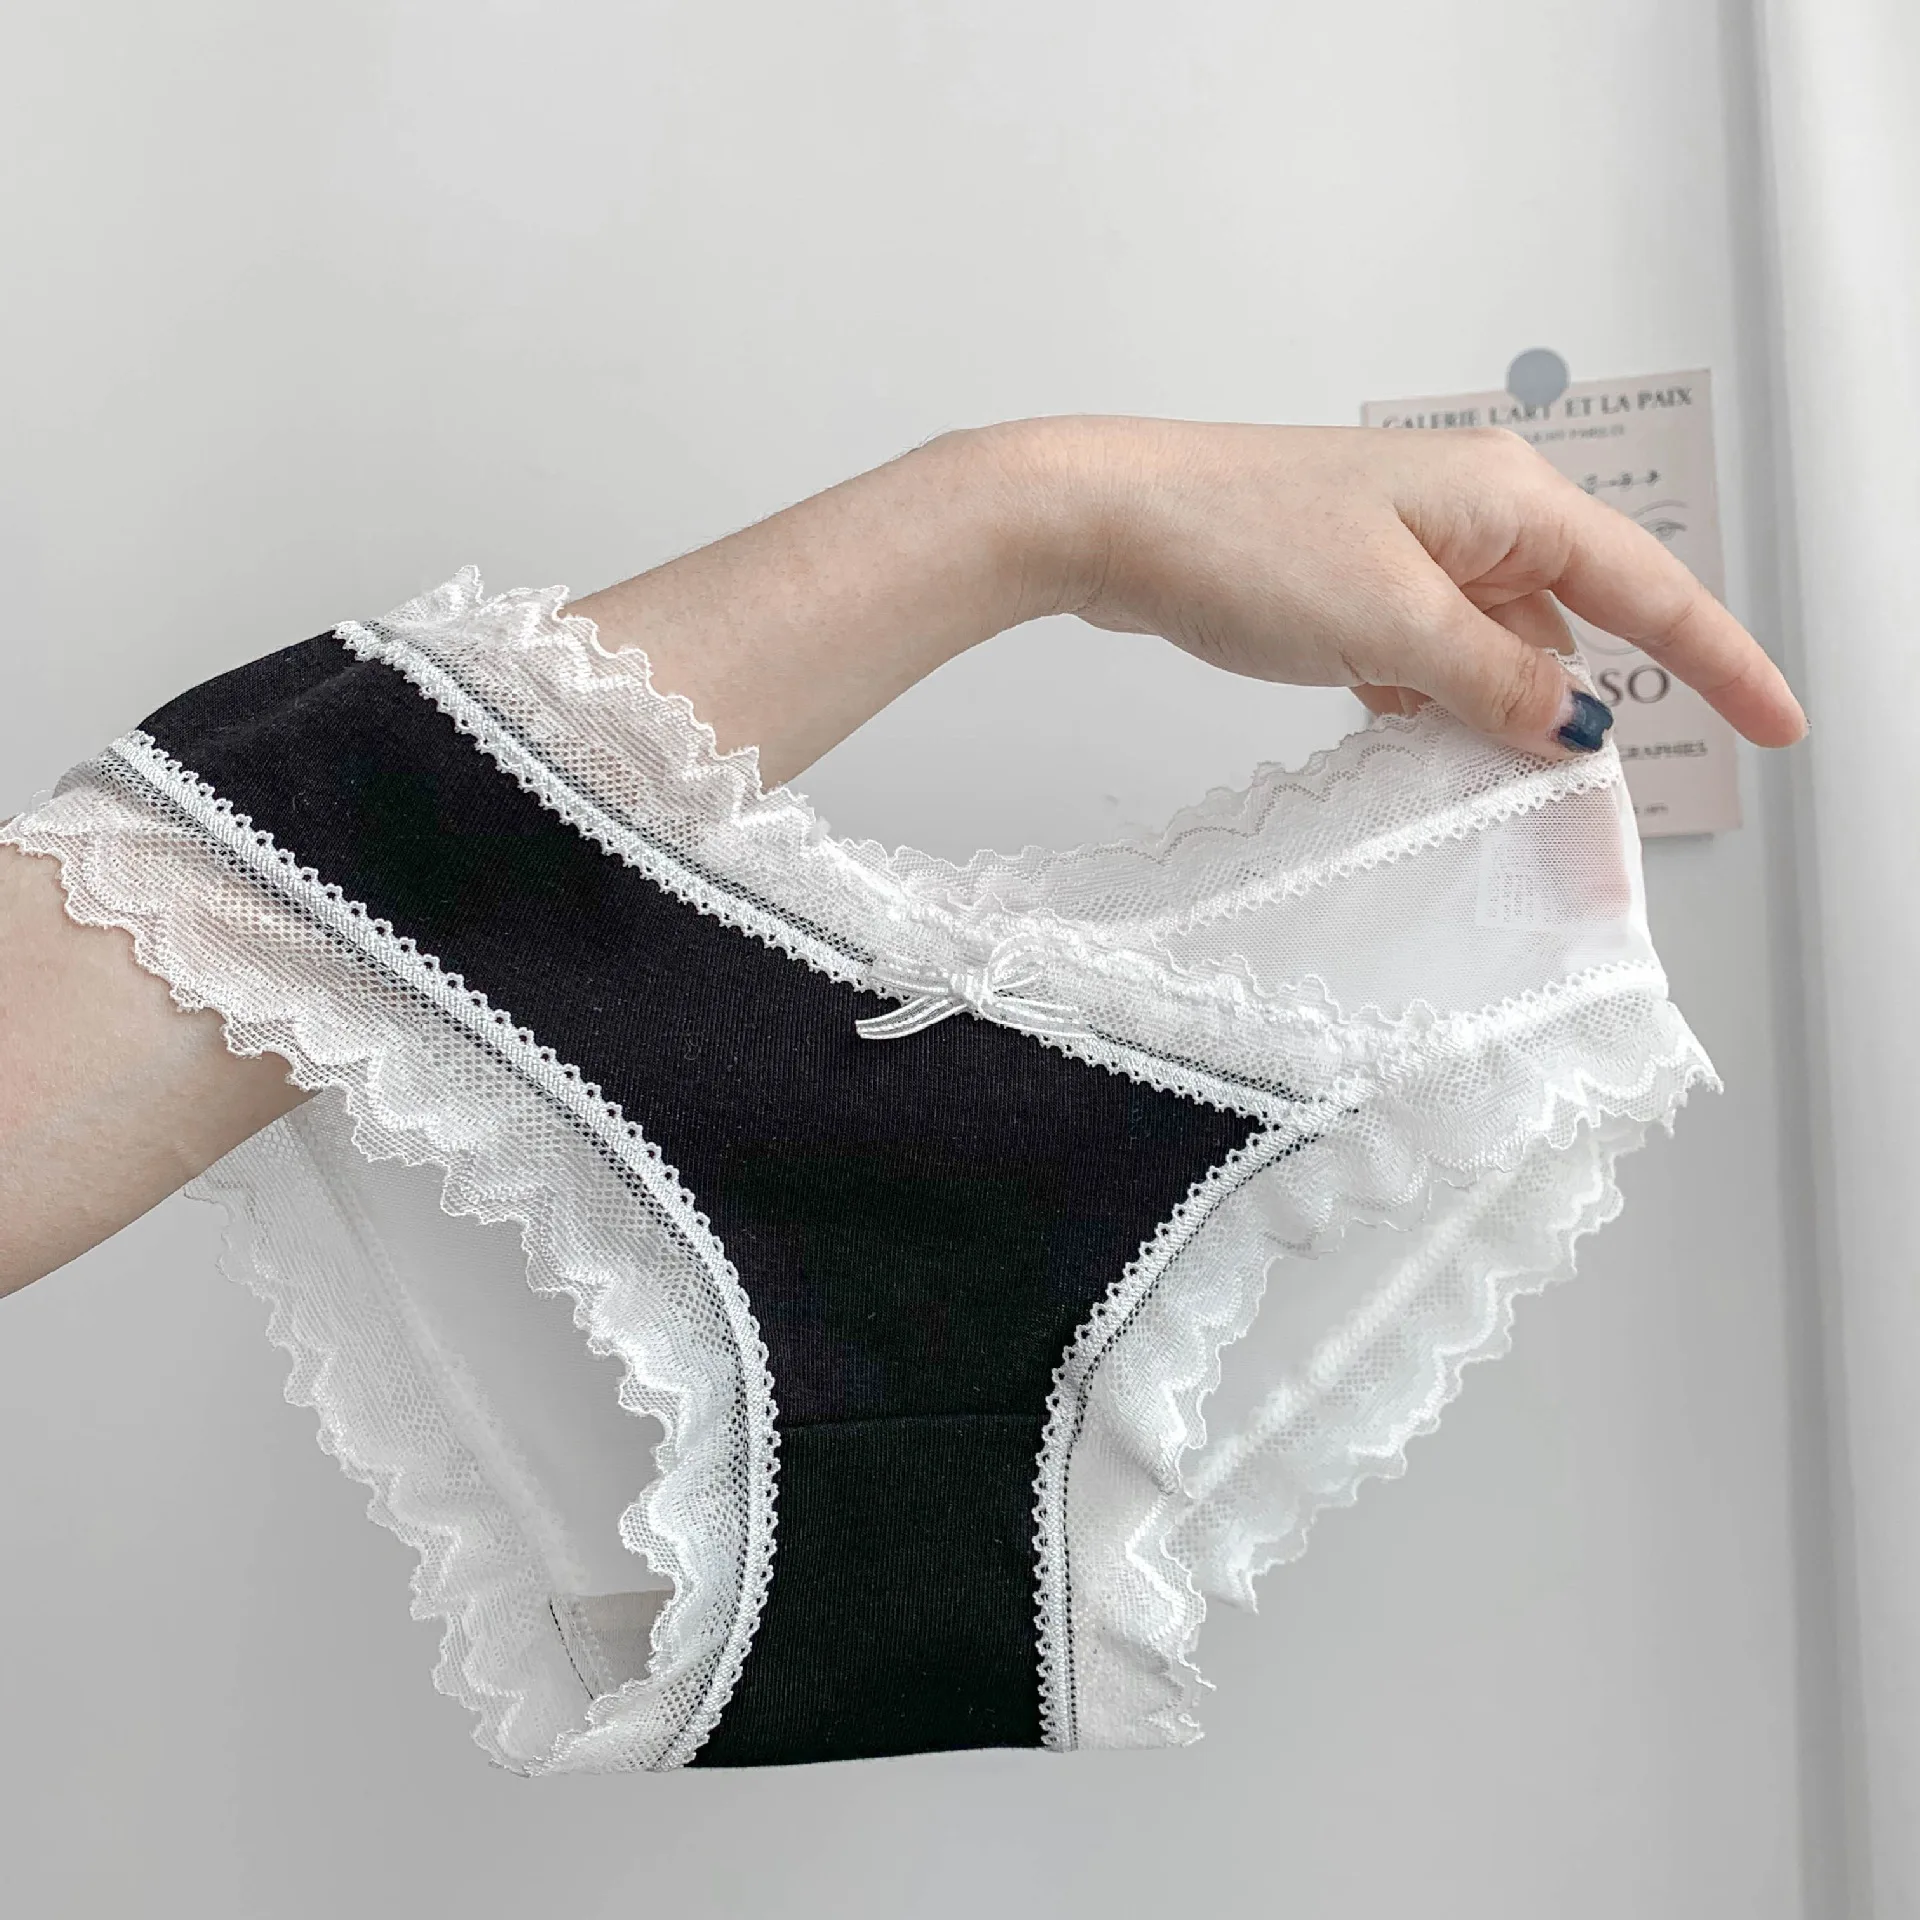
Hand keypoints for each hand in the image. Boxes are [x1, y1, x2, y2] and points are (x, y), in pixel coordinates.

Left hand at [1005, 416, 1805, 756]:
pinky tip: (1419, 755)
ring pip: (1490, 650)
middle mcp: (1465, 514)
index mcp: (1504, 498)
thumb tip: (1580, 721)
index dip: (1721, 661)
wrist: (1103, 520)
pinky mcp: (1345, 586)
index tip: (1779, 725)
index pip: (1647, 588)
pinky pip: (1423, 658)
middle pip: (1568, 625)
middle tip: (1602, 815)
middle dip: (1586, 716)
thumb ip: (1496, 679)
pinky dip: (1431, 710)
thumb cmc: (1237, 538)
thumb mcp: (1389, 624)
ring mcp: (1401, 550)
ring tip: (1502, 800)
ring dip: (1498, 720)